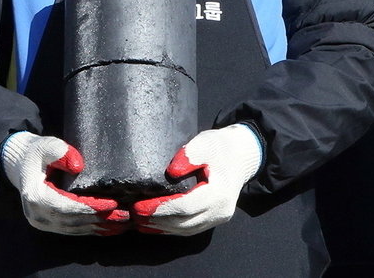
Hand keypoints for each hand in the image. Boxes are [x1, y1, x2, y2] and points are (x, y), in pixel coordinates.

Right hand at [0, 132, 129, 235]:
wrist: (21, 163)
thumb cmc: (36, 152)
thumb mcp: (46, 145)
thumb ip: (61, 152)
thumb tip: (78, 166)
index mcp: (35, 195)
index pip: (67, 206)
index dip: (90, 207)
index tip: (112, 204)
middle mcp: (37, 214)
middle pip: (73, 220)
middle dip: (100, 219)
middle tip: (126, 216)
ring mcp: (42, 221)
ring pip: (74, 228)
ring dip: (99, 227)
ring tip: (123, 224)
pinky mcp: (48, 224)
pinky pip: (71, 230)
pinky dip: (90, 229)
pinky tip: (107, 228)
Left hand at [132, 124, 262, 235]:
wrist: (241, 156)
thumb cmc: (221, 147)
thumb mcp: (206, 143)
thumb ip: (190, 154)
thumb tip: (172, 173)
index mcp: (220, 193)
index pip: (186, 206)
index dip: (161, 208)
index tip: (139, 205)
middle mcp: (220, 211)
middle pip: (184, 222)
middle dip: (156, 220)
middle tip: (132, 213)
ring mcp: (217, 219)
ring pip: (185, 230)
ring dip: (160, 227)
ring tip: (138, 221)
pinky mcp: (212, 220)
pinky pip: (188, 229)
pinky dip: (169, 228)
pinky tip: (152, 225)